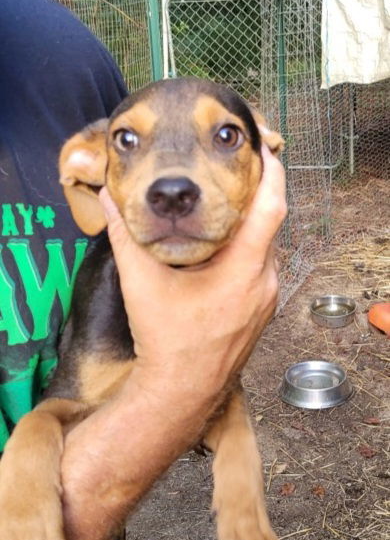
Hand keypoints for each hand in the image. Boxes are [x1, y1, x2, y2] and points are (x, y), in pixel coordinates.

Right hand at [99, 143, 285, 406]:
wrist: (181, 391)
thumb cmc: (166, 340)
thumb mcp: (142, 282)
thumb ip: (125, 235)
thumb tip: (109, 199)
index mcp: (244, 269)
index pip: (272, 207)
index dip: (271, 172)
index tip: (264, 148)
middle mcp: (264, 283)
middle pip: (269, 226)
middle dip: (256, 196)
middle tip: (235, 171)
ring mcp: (266, 301)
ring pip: (265, 250)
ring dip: (250, 227)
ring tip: (226, 206)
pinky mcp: (260, 314)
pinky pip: (261, 271)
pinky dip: (248, 252)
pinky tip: (222, 250)